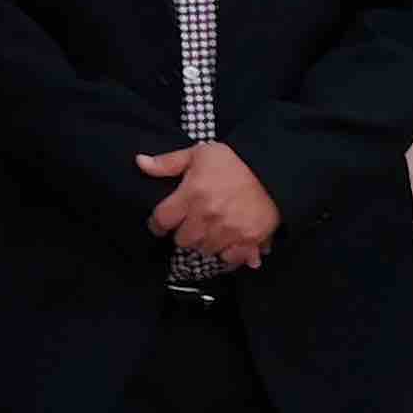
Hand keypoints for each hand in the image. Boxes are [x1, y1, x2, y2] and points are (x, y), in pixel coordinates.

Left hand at [137, 142, 278, 273]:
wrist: (272, 170)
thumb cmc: (233, 161)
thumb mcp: (198, 153)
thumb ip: (168, 163)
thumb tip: (140, 162)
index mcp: (192, 194)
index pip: (161, 221)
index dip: (158, 223)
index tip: (162, 222)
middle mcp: (207, 216)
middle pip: (182, 241)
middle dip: (183, 232)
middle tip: (191, 223)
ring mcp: (228, 231)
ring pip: (204, 250)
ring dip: (204, 242)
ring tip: (210, 229)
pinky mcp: (247, 240)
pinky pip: (229, 259)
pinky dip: (227, 253)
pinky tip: (228, 241)